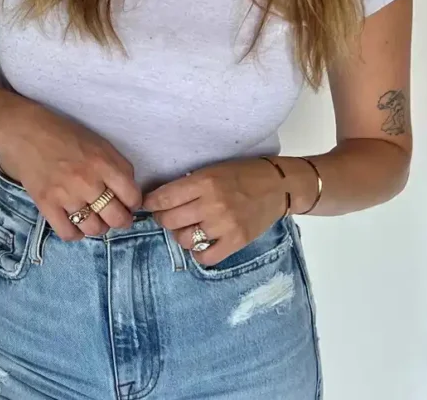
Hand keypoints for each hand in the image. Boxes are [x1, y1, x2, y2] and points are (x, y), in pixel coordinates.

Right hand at [0, 101, 142, 242]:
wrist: (25, 130)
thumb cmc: (62, 132)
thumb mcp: (97, 142)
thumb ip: (115, 166)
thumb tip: (128, 192)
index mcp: (103, 162)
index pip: (132, 195)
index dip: (133, 203)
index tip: (129, 203)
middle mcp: (87, 181)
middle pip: (116, 217)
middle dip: (121, 220)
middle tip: (116, 216)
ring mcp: (66, 195)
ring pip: (94, 229)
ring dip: (98, 227)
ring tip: (94, 218)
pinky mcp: (46, 204)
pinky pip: (69, 233)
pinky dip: (76, 233)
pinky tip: (75, 223)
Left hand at [142, 158, 285, 265]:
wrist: (277, 185)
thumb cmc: (242, 174)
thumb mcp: (212, 170)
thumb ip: (189, 185)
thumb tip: (160, 199)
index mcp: (204, 181)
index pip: (164, 198)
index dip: (151, 203)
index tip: (148, 205)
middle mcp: (212, 204)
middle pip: (170, 221)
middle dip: (163, 219)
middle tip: (167, 216)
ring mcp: (224, 225)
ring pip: (184, 240)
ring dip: (180, 235)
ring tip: (188, 227)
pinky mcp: (236, 241)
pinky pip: (205, 257)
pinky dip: (198, 252)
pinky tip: (201, 242)